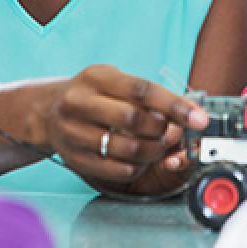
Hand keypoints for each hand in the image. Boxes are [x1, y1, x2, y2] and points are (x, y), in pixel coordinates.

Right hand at [42, 64, 205, 189]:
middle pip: (134, 119)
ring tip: (156, 145)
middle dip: (161, 129)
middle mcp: (80, 103)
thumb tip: (188, 114)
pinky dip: (139, 167)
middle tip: (168, 131)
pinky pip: (119, 170)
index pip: (141, 90)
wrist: (47, 112)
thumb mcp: (112, 80)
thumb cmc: (91, 94)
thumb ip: (145, 95)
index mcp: (94, 77)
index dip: (174, 105)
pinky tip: (139, 158)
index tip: (199, 119)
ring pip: (128, 149)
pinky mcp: (75, 159)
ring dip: (153, 151)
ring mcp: (74, 133)